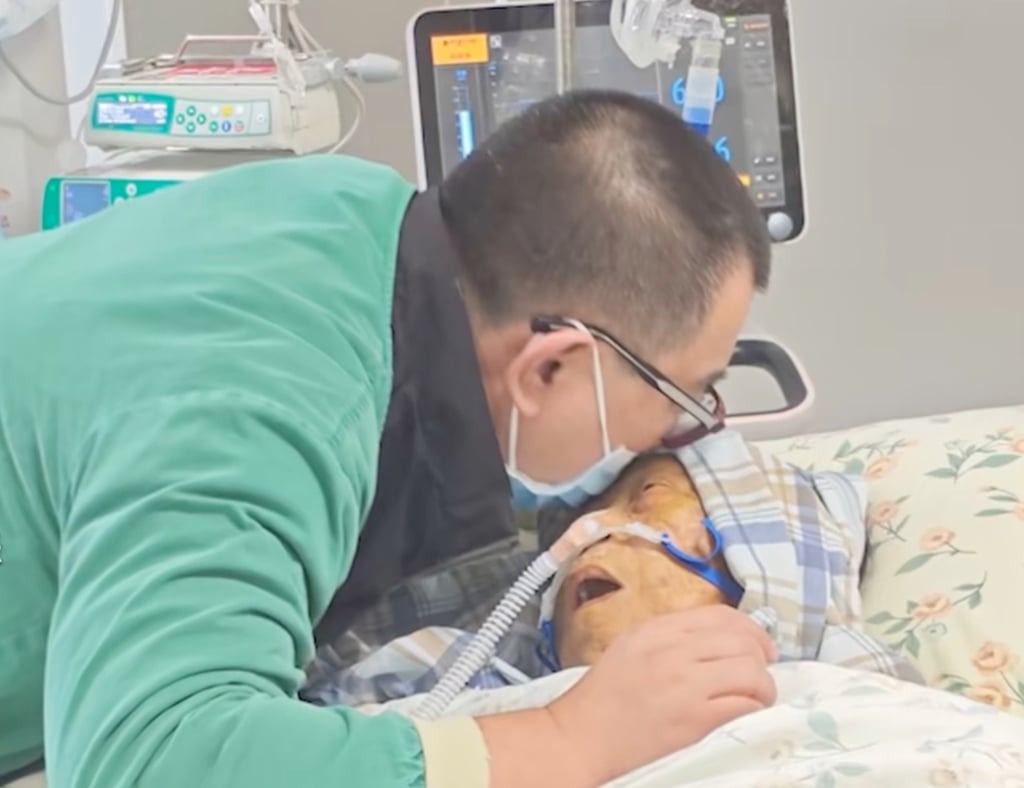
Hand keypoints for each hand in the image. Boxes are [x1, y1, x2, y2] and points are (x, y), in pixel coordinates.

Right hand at [546, 605, 776, 785]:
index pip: (720, 615)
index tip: (758, 646)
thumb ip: (669, 639)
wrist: (579, 737)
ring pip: (750, 670)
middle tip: (761, 675)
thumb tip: (716, 642)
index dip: (750, 629)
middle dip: (761, 658)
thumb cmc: (601, 698)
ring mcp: (684, 684)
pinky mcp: (694, 719)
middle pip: (741, 641)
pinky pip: (744, 704)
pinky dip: (754, 708)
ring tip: (757, 698)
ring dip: (763, 685)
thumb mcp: (630, 648)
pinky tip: (747, 714)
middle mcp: (672, 650)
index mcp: (655, 629)